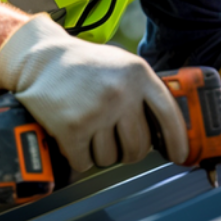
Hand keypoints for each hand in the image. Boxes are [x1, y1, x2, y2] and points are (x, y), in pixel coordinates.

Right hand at [0, 15, 188, 171]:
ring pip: (110, 158)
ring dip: (101, 154)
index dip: (178, 141)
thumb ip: (144, 91)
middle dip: (129, 153)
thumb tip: (166, 129)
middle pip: (138, 147)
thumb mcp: (123, 66)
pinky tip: (75, 141)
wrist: (40, 59)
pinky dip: (79, 158)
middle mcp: (121, 93)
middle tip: (118, 144)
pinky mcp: (71, 128)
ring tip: (91, 134)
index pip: (169, 115)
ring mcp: (97, 111)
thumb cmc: (85, 66)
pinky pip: (84, 162)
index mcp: (139, 75)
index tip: (179, 156)